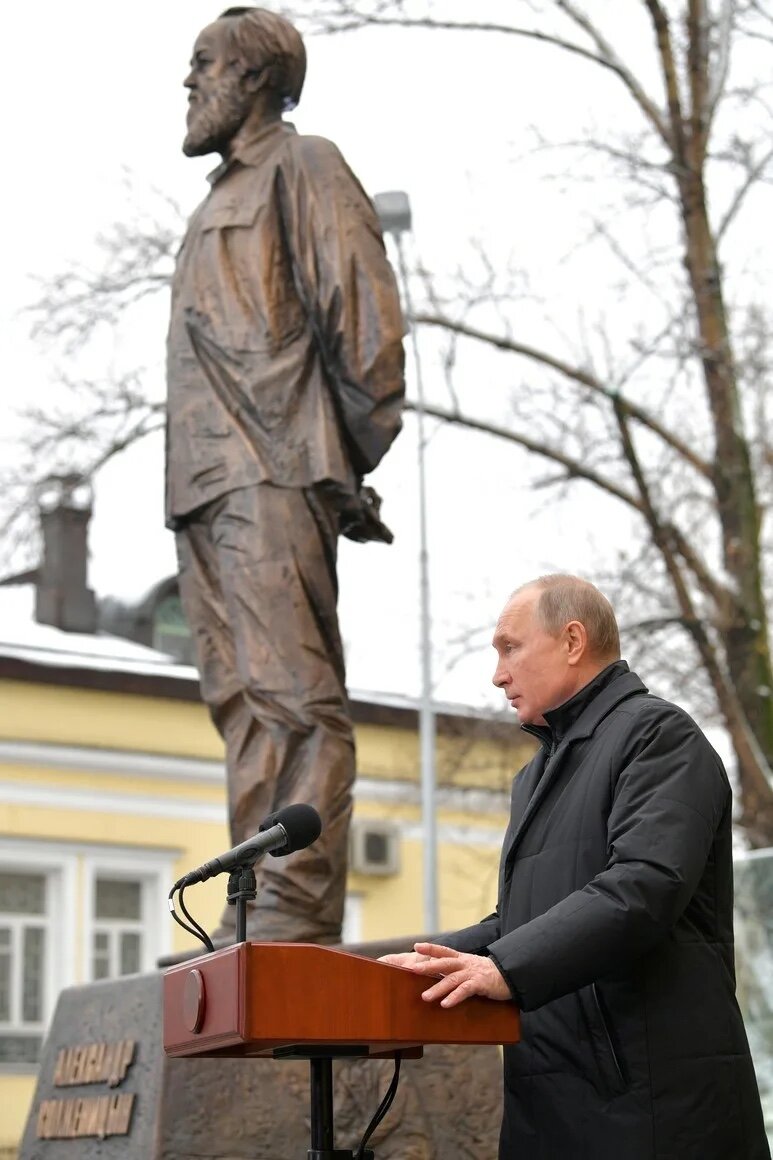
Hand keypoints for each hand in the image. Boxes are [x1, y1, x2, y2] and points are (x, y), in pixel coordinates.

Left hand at [379, 942, 510, 1008]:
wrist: (509, 975)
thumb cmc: (486, 974)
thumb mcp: (470, 968)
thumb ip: (456, 970)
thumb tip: (439, 977)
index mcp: (462, 959)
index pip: (444, 950)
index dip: (430, 948)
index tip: (416, 946)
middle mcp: (465, 963)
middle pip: (444, 963)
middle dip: (427, 966)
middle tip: (412, 969)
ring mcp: (472, 973)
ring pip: (451, 979)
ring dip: (437, 988)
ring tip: (425, 997)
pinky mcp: (480, 984)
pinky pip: (465, 990)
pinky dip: (454, 997)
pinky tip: (445, 1004)